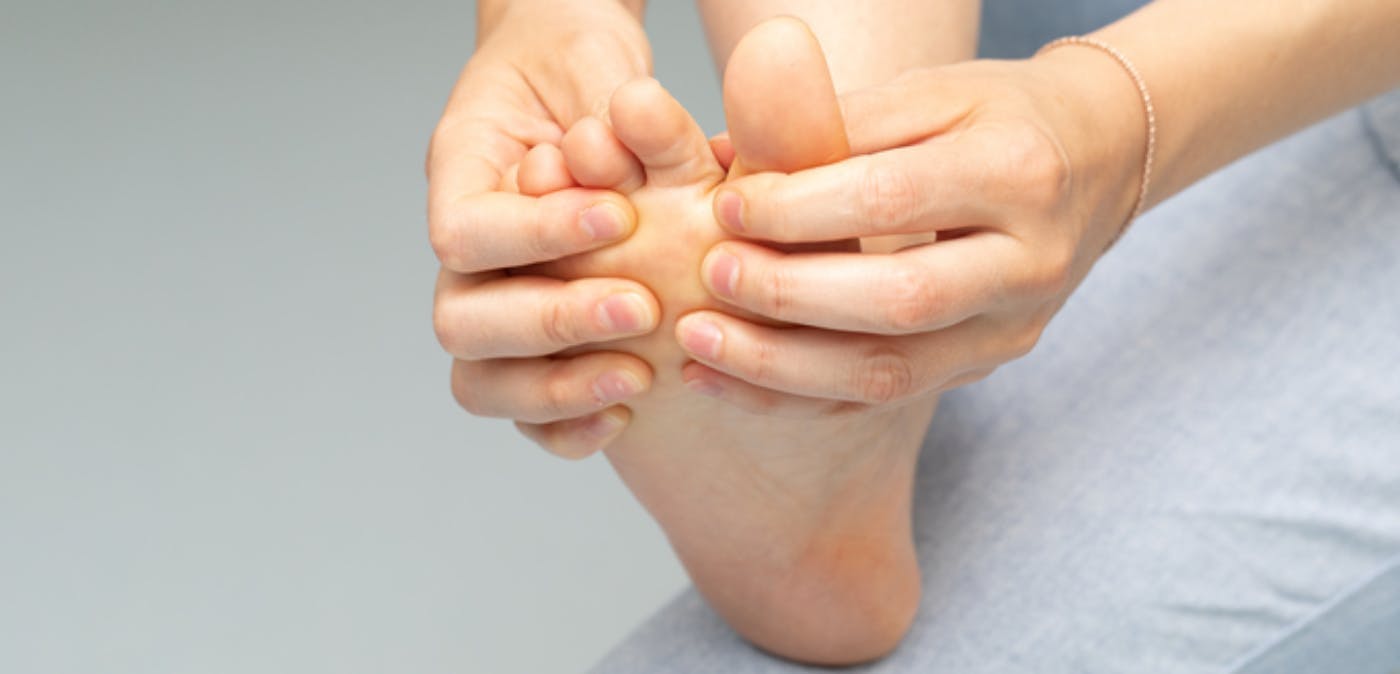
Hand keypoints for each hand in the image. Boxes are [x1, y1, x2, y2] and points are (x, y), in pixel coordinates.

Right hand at [427, 0, 661, 456]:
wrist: (581, 82)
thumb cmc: (583, 68)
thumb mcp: (599, 64)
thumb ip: (612, 105)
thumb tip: (627, 129)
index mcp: (461, 173)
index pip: (465, 232)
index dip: (538, 234)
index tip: (620, 217)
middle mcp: (467, 251)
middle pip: (461, 322)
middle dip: (553, 322)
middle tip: (642, 307)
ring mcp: (493, 303)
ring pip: (480, 380)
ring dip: (557, 388)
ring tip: (640, 375)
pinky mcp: (533, 347)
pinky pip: (521, 410)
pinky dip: (566, 424)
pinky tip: (628, 411)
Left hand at [674, 53, 1147, 415]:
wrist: (1099, 161)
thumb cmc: (1001, 116)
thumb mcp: (933, 92)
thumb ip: (837, 121)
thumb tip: (727, 153)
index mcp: (1018, 173)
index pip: (894, 200)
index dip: (800, 209)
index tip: (725, 204)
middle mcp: (1029, 263)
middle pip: (899, 301)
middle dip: (788, 296)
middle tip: (707, 277)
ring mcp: (1012, 329)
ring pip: (890, 375)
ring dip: (780, 368)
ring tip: (697, 346)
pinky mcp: (985, 366)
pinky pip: (882, 400)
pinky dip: (797, 398)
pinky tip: (729, 382)